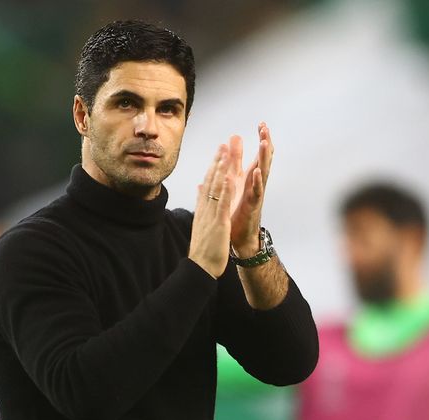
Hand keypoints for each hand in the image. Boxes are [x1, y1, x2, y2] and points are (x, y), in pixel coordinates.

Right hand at [188, 145, 235, 277]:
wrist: (201, 265)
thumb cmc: (203, 247)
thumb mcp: (201, 221)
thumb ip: (200, 203)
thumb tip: (198, 189)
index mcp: (203, 208)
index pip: (208, 183)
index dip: (214, 167)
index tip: (219, 152)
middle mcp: (206, 208)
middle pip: (211, 182)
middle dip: (217, 163)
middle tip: (223, 145)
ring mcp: (211, 214)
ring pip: (216, 189)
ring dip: (221, 170)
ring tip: (226, 154)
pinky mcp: (218, 222)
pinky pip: (222, 203)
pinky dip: (226, 190)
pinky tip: (229, 177)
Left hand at [226, 123, 273, 256]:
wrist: (239, 238)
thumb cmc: (237, 212)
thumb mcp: (235, 185)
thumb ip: (234, 166)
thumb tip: (230, 147)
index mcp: (251, 179)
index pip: (259, 155)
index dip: (262, 140)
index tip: (262, 124)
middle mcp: (256, 185)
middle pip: (264, 160)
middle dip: (265, 144)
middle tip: (265, 128)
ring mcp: (256, 195)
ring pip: (262, 173)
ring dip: (263, 158)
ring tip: (264, 143)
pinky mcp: (253, 207)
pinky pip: (256, 193)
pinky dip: (256, 182)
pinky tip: (256, 171)